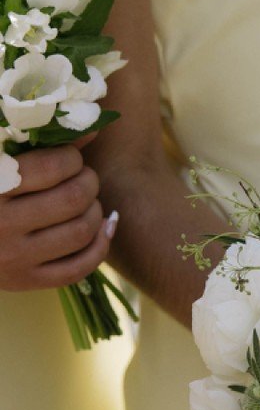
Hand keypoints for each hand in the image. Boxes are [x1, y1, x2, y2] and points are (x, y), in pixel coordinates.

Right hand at [0, 143, 116, 290]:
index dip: (72, 158)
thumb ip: (38, 144)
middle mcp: (0, 225)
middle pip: (73, 199)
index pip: (51, 167)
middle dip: (89, 181)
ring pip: (82, 232)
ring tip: (87, 201)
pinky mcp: (26, 282)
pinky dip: (100, 245)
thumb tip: (93, 128)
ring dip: (96, 210)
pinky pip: (79, 268)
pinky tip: (100, 228)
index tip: (69, 158)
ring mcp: (14, 258)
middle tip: (84, 178)